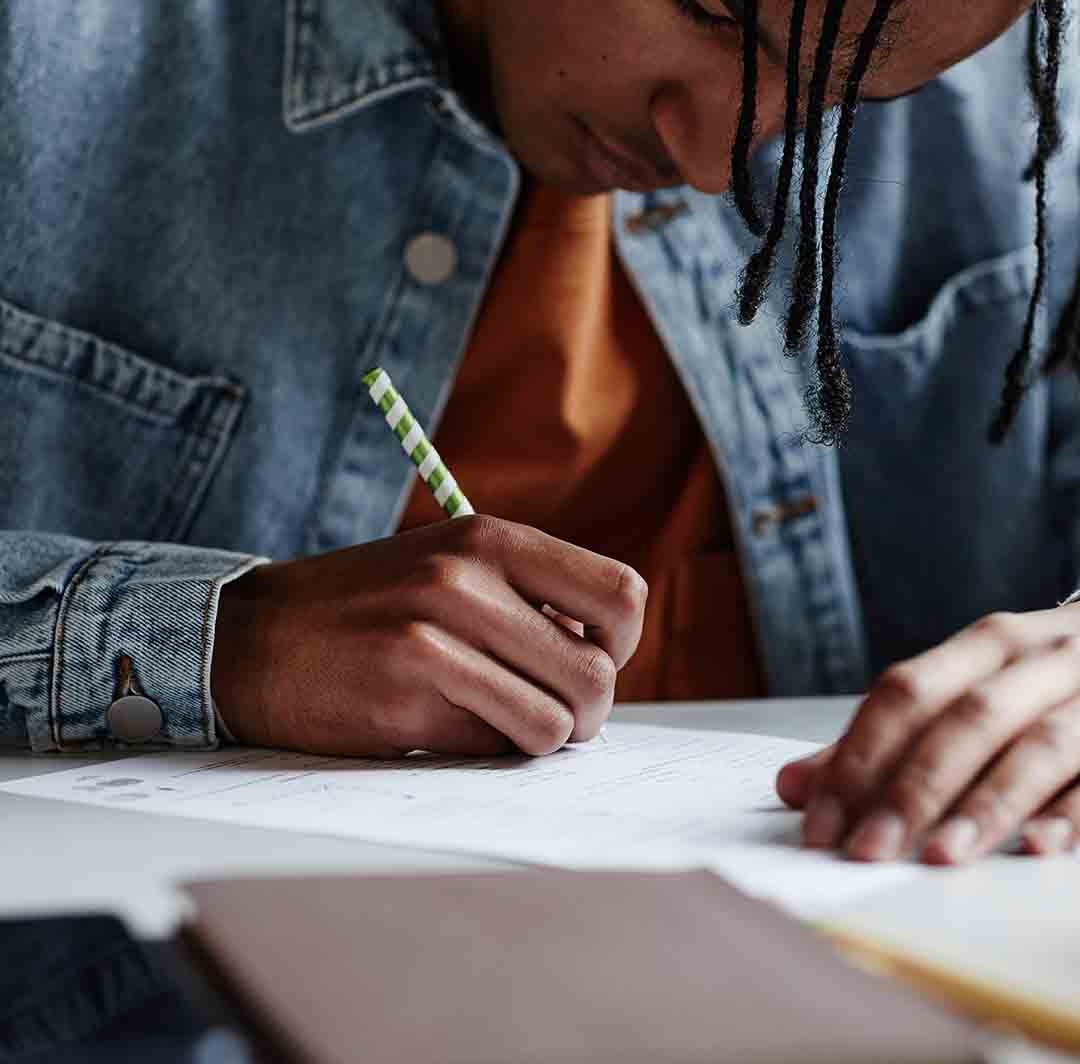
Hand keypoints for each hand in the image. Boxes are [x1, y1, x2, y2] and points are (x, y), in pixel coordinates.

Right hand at [211, 515, 645, 757]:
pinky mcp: (405, 697)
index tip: (583, 661)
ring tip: (498, 722)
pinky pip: (497, 747)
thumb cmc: (368, 608)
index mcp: (490, 538)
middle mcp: (467, 579)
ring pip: (558, 722)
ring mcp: (434, 637)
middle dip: (586, 712)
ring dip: (540, 738)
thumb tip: (604, 659)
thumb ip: (527, 598)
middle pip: (598, 673)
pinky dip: (488, 751)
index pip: (621, 594)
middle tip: (549, 715)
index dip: (619, 644)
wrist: (253, 637)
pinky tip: (446, 727)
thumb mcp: (450, 565)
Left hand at [776, 605, 1079, 863]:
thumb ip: (883, 739)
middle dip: (910, 788)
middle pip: (963, 720)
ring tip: (939, 855)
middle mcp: (1040, 660)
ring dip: (984, 804)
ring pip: (1036, 748)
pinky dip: (1072, 814)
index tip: (820, 823)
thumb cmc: (1043, 683)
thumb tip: (793, 786)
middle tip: (867, 850)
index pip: (904, 694)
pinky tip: (1038, 849)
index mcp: (986, 645)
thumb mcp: (969, 691)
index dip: (856, 758)